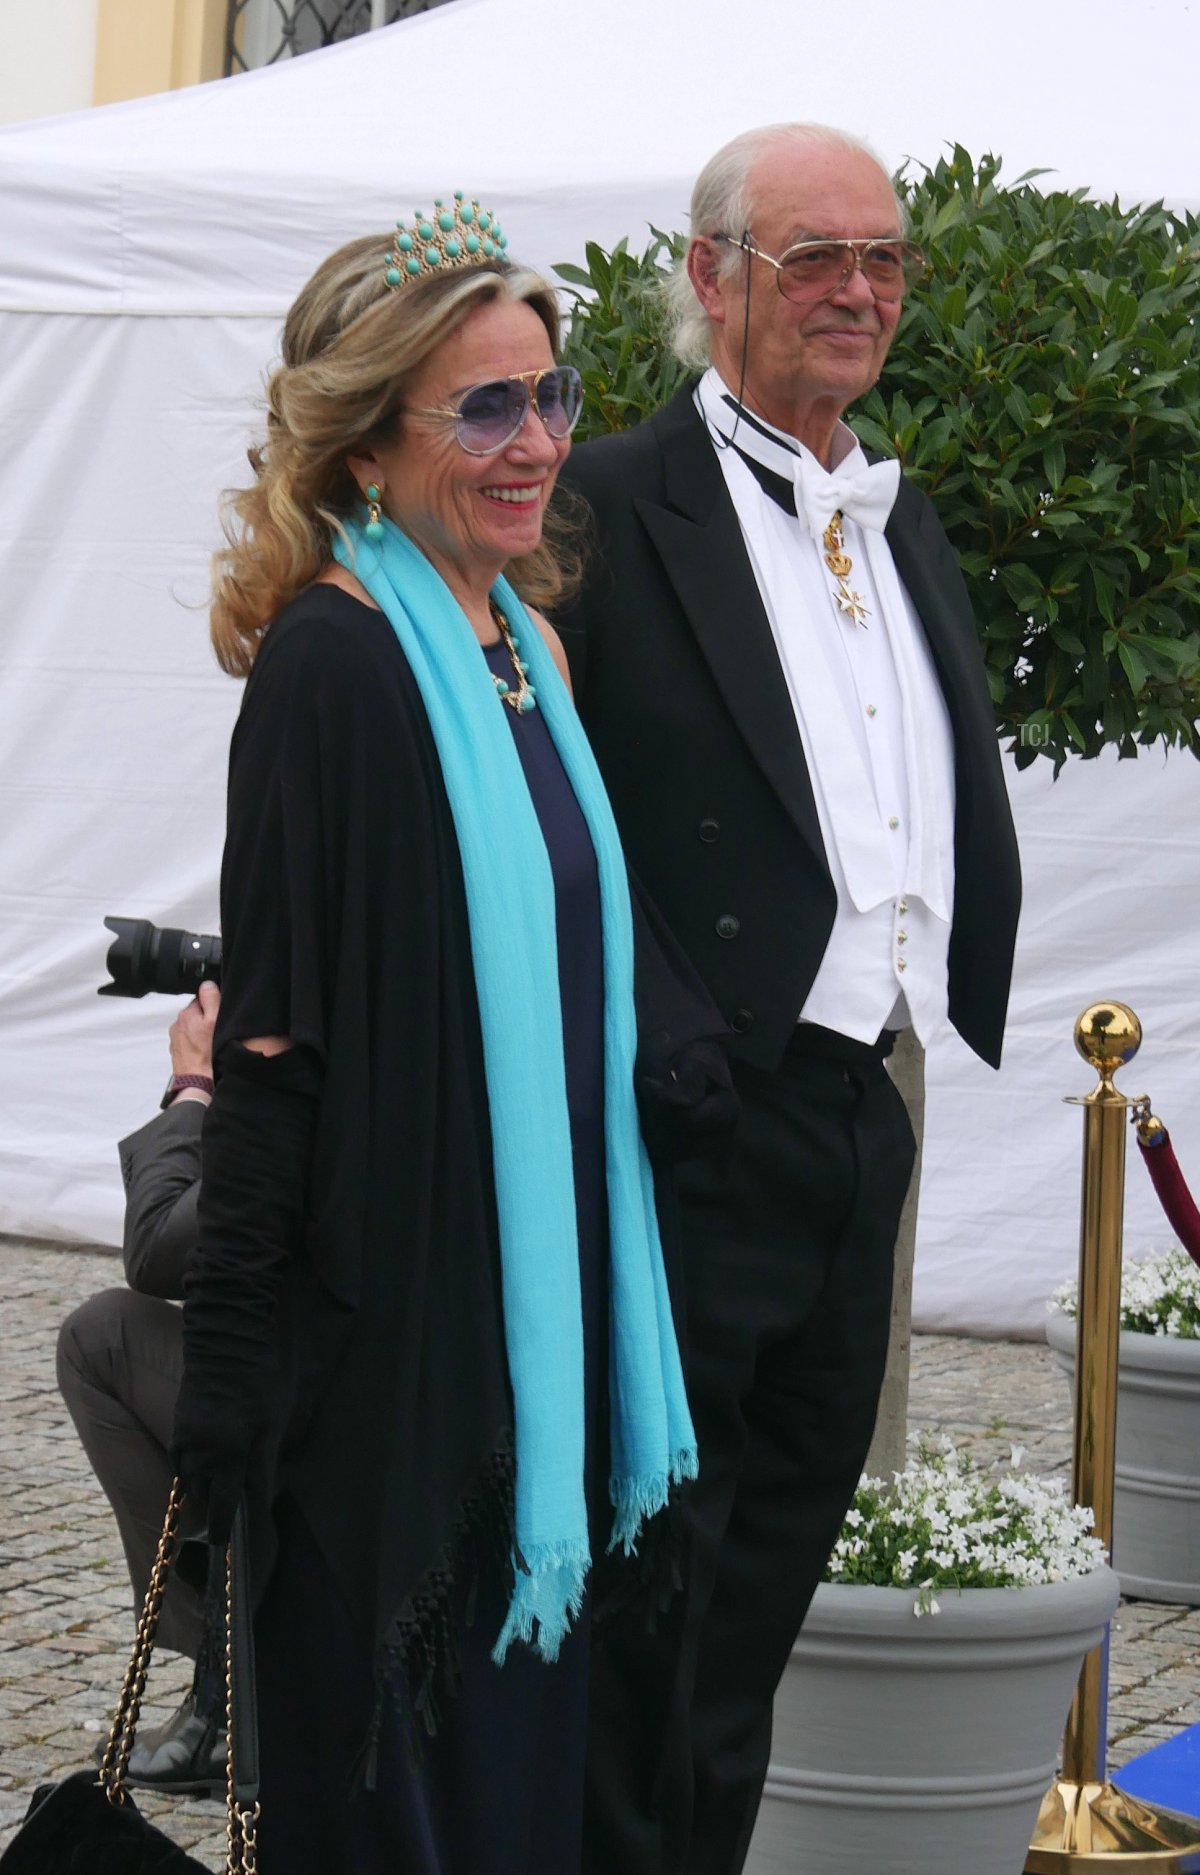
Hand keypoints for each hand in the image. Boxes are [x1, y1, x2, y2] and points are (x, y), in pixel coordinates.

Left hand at [169, 982, 219, 1078]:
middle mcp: (177, 1023)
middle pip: (196, 1014)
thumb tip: (207, 983)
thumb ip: (211, 998)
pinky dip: (196, 1044)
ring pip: (192, 1028)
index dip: (213, 1006)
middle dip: (206, 1019)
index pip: (202, 999)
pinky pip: (189, 1041)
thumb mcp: (215, 1020)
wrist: (197, 1082)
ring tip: (212, 1043)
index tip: (220, 1016)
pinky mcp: (177, 1051)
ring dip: (201, 1032)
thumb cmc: (208, 1052)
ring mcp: (176, 1038)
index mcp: (186, 1012)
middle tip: (218, 1031)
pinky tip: (205, 1051)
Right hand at [171, 1368, 256, 1547]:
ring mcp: (185, 1436)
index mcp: (227, 1453)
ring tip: (215, 1494)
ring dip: (201, 1488)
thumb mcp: (271, 1423)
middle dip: (211, 1508)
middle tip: (221, 1521)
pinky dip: (191, 1468)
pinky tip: (202, 1467)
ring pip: (189, 1477)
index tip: (220, 1547)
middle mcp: (200, 1450)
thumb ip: (262, 1464)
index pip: (223, 1504)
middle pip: (202, 1493)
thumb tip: (258, 1499)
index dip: (221, 1528)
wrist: (226, 1339)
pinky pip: (182, 1458)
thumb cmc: (259, 1380)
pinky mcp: (178, 1422)